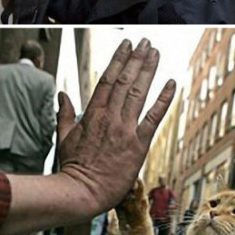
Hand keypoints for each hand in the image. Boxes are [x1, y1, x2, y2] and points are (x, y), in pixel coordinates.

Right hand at [57, 39, 175, 220]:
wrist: (82, 192)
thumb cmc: (72, 168)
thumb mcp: (64, 137)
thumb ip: (65, 113)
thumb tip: (62, 94)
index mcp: (93, 113)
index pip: (108, 79)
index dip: (118, 59)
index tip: (126, 45)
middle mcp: (110, 117)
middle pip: (126, 80)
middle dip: (136, 58)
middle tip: (145, 42)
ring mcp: (125, 129)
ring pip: (139, 92)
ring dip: (148, 70)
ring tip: (156, 53)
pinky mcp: (138, 145)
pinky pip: (154, 117)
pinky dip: (163, 99)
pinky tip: (171, 83)